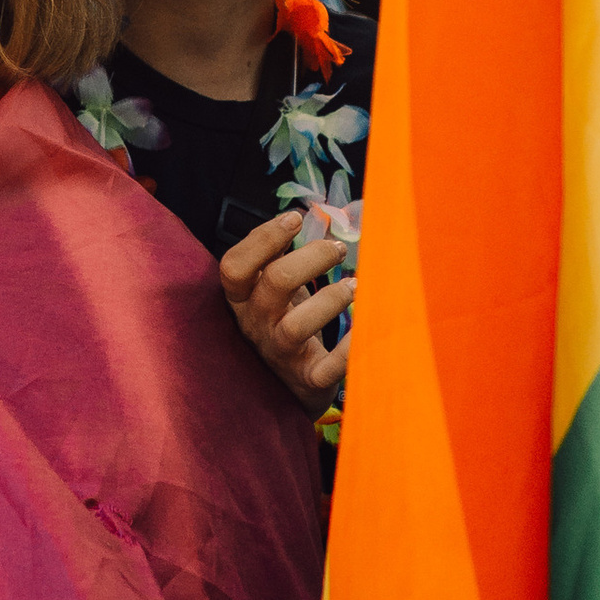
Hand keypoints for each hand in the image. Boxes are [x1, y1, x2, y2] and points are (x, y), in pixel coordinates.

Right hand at [220, 209, 355, 417]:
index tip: (295, 218)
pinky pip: (327, 368)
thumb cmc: (283, 322)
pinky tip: (364, 328)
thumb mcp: (270, 290)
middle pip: (274, 283)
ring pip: (296, 326)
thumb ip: (277, 256)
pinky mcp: (307, 380)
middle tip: (338, 249)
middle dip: (311, 258)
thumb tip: (308, 213)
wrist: (288, 386)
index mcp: (243, 299)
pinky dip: (348, 349)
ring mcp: (280, 353)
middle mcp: (256, 325)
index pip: (234, 267)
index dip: (263, 239)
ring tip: (355, 286)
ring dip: (330, 299)